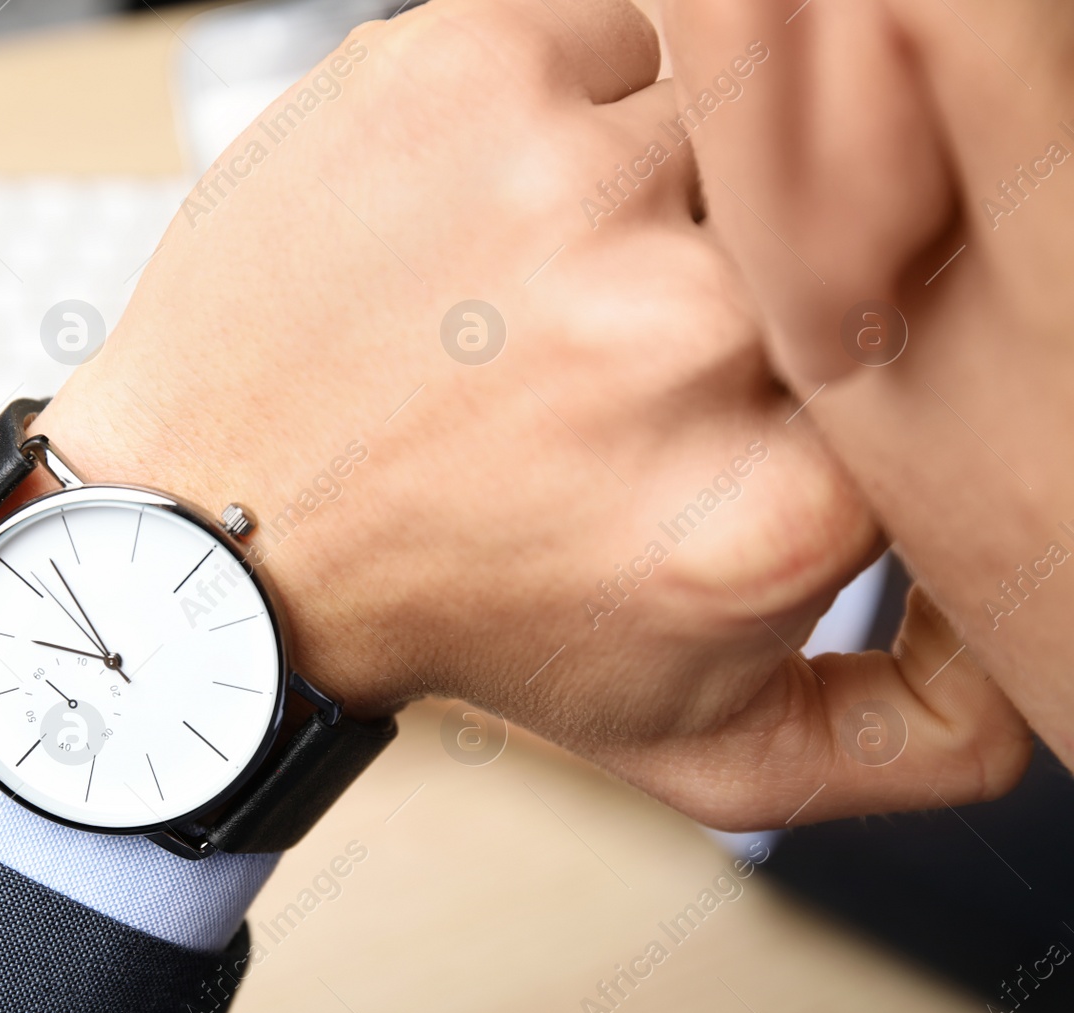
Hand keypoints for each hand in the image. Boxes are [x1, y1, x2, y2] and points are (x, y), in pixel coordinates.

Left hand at [0, 0, 1026, 828]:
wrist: (218, 528)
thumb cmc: (455, 612)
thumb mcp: (695, 743)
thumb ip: (908, 730)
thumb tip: (1037, 652)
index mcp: (768, 506)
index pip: (951, 355)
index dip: (891, 339)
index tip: (816, 359)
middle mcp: (681, 334)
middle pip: (853, 213)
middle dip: (784, 258)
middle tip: (666, 319)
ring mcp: (570, 182)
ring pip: (745, 110)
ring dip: (685, 177)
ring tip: (569, 268)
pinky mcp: (468, 70)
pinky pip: (632, 25)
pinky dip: (598, 93)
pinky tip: (519, 191)